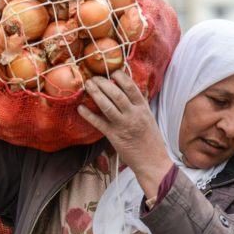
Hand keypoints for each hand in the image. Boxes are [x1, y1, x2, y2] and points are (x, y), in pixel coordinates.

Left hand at [78, 71, 171, 197]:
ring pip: (106, 106)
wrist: (153, 161)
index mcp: (143, 108)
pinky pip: (98, 123)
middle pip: (116, 93)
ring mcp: (123, 125)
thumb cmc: (151, 139)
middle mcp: (133, 114)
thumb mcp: (149, 117)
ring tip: (87, 86)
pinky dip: (88, 115)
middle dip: (103, 83)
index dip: (120, 76)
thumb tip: (131, 89)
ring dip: (95, 94)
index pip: (131, 87)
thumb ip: (140, 104)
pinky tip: (80, 108)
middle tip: (93, 78)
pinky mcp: (114, 136)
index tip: (112, 71)